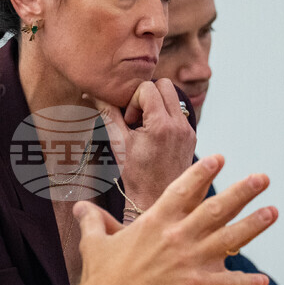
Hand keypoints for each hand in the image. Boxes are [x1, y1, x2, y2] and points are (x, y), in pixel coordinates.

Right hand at [73, 154, 275, 284]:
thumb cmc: (101, 276)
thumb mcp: (94, 242)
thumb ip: (92, 220)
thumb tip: (80, 207)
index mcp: (156, 222)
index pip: (184, 189)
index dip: (203, 172)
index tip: (220, 159)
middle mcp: (178, 236)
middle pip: (217, 208)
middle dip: (242, 191)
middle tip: (262, 179)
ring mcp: (190, 261)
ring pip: (230, 238)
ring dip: (253, 225)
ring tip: (272, 212)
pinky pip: (227, 283)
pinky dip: (246, 283)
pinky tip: (263, 280)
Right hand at [88, 79, 196, 210]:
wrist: (155, 199)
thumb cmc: (135, 174)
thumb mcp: (118, 142)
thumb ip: (107, 113)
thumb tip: (92, 93)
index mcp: (161, 125)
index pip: (148, 88)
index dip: (133, 100)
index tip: (129, 122)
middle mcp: (179, 125)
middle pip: (165, 85)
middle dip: (147, 96)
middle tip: (137, 119)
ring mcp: (188, 130)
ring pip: (174, 96)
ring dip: (157, 104)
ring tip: (145, 126)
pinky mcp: (191, 136)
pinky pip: (179, 112)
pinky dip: (164, 116)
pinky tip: (155, 136)